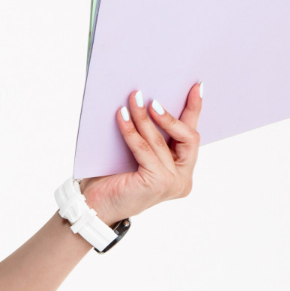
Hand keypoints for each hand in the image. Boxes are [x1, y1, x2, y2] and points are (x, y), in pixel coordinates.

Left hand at [79, 82, 202, 225]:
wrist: (94, 203)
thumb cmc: (112, 176)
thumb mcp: (136, 152)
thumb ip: (148, 135)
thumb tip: (145, 99)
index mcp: (181, 170)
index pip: (191, 136)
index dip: (194, 110)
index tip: (196, 87)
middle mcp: (182, 179)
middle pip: (188, 138)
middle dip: (170, 116)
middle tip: (152, 99)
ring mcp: (173, 183)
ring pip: (161, 141)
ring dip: (145, 118)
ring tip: (133, 99)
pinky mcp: (158, 183)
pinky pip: (144, 149)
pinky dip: (132, 131)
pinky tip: (122, 116)